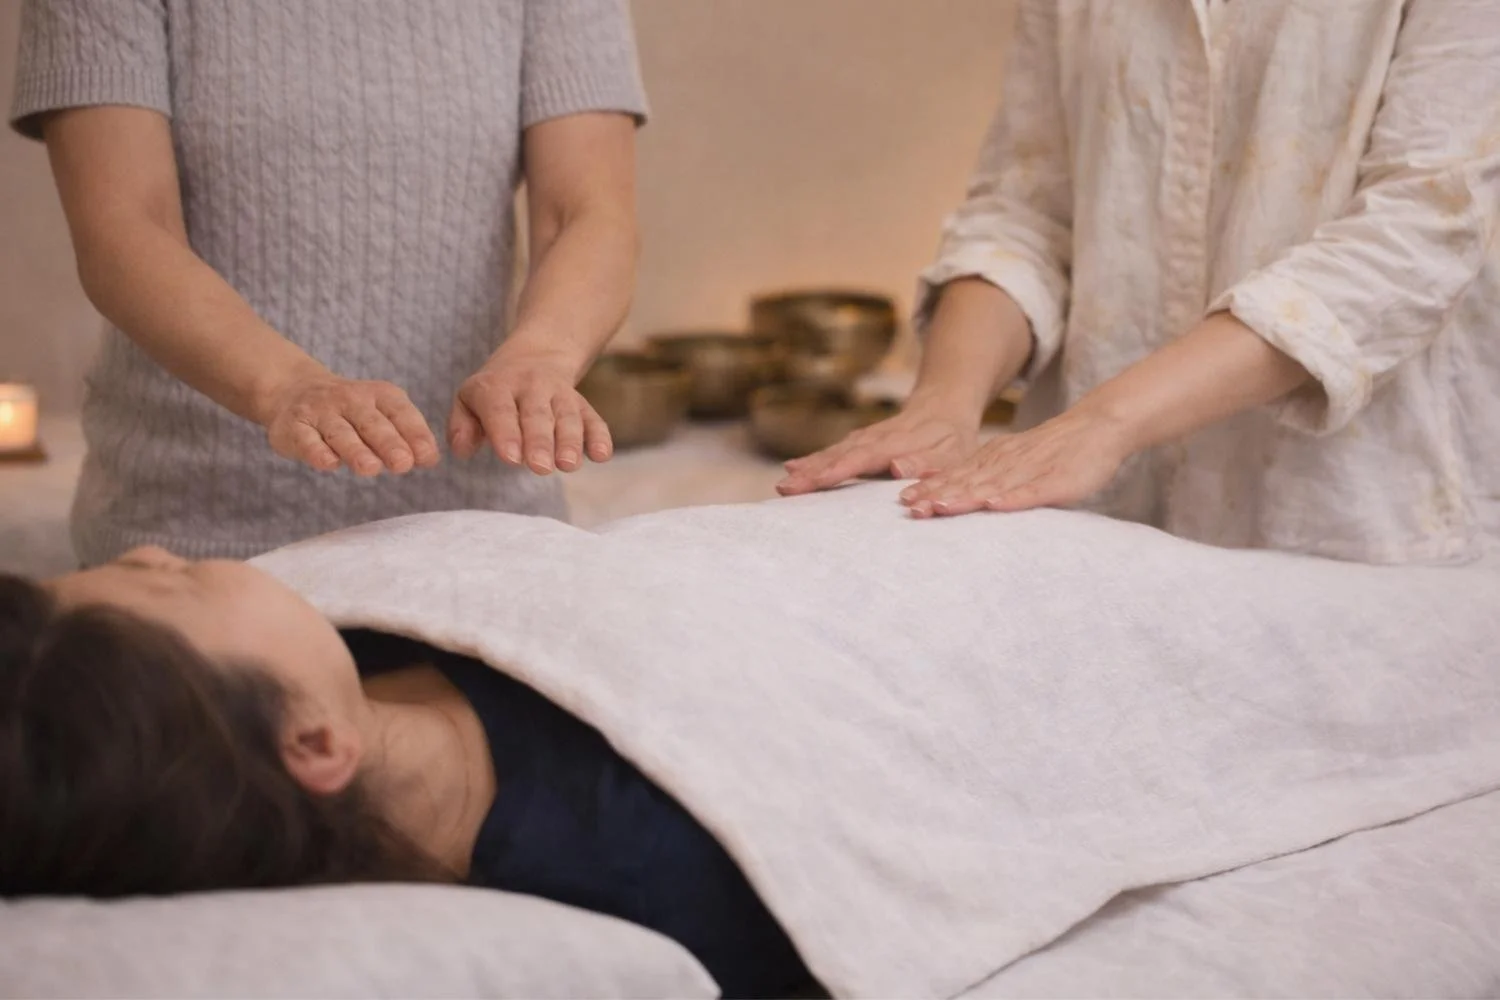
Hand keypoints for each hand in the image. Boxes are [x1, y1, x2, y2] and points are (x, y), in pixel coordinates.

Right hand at [263, 374, 440, 476]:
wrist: (294, 390)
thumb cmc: (351, 413)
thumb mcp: (381, 414)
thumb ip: (404, 435)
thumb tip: (429, 459)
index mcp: (379, 395)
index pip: (401, 413)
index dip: (415, 434)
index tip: (427, 458)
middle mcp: (350, 399)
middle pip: (372, 423)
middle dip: (389, 443)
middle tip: (403, 464)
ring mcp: (320, 412)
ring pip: (340, 433)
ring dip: (356, 450)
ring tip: (371, 468)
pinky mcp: (294, 427)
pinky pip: (306, 440)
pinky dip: (317, 451)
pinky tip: (329, 463)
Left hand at [448, 349, 610, 473]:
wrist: (535, 355)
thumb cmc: (495, 392)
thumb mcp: (468, 400)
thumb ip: (462, 426)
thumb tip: (461, 451)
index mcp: (497, 386)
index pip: (500, 410)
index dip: (506, 433)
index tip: (511, 459)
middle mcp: (531, 386)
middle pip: (537, 414)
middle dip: (539, 441)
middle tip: (539, 467)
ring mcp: (560, 394)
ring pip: (567, 416)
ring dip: (570, 441)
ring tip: (568, 465)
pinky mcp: (583, 404)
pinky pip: (593, 419)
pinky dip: (599, 437)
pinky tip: (601, 455)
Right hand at [776, 400, 979, 495]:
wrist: (943, 405)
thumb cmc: (952, 438)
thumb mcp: (951, 452)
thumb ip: (925, 462)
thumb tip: (897, 469)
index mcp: (896, 443)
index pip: (863, 458)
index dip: (839, 469)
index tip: (816, 480)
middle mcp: (875, 439)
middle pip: (839, 456)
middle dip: (812, 472)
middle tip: (785, 489)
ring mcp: (864, 439)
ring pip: (832, 453)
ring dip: (808, 467)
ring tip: (784, 484)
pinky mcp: (859, 442)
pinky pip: (833, 451)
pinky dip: (813, 460)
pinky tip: (794, 469)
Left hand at [898, 406, 1132, 517]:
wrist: (1098, 426)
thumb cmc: (1055, 452)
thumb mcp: (1015, 461)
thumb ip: (989, 477)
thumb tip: (960, 497)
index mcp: (995, 460)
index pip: (958, 475)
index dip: (932, 488)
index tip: (906, 502)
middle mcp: (1007, 463)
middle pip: (968, 481)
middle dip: (938, 495)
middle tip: (911, 509)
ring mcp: (1032, 471)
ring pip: (993, 486)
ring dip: (965, 498)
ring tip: (940, 508)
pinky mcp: (1057, 480)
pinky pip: (1033, 491)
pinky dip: (1013, 499)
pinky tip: (995, 506)